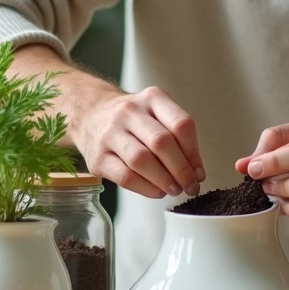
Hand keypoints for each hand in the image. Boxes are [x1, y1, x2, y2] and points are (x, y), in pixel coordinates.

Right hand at [69, 86, 204, 198]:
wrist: (90, 113)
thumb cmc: (132, 119)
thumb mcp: (157, 113)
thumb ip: (178, 138)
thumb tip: (196, 173)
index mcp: (152, 98)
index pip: (181, 124)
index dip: (194, 152)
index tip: (198, 171)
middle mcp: (130, 112)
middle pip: (161, 142)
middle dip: (181, 169)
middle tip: (190, 186)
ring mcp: (110, 133)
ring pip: (141, 160)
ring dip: (163, 180)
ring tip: (174, 190)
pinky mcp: (98, 157)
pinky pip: (125, 176)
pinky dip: (145, 188)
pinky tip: (157, 191)